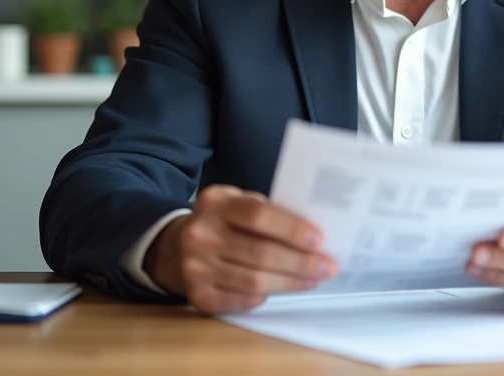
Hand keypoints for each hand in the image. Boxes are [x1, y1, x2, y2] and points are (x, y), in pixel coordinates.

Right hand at [143, 185, 336, 313]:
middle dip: (300, 262)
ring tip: (312, 279)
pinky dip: (265, 297)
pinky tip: (281, 289)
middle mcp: (200, 234)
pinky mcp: (198, 296)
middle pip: (260, 253)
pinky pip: (242, 300)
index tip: (319, 240)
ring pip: (254, 281)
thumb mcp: (237, 203)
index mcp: (215, 203)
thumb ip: (267, 212)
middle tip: (327, 266)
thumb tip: (312, 235)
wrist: (176, 247)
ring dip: (290, 282)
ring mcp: (196, 267)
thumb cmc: (222, 222)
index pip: (258, 216)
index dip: (291, 229)